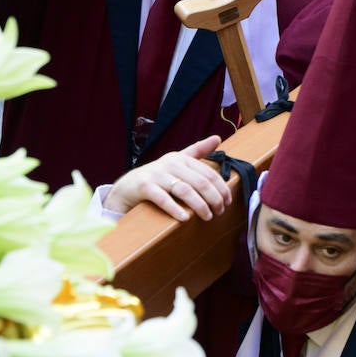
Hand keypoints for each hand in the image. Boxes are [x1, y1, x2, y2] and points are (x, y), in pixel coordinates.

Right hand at [103, 136, 231, 220]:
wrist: (127, 186)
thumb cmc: (158, 176)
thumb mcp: (177, 161)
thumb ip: (197, 151)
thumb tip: (218, 138)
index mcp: (182, 159)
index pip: (209, 174)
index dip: (222, 189)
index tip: (228, 201)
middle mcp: (171, 164)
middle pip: (200, 183)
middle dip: (214, 199)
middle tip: (220, 212)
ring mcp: (157, 175)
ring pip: (185, 191)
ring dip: (200, 206)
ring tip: (208, 216)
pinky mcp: (145, 187)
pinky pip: (163, 199)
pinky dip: (175, 209)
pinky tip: (185, 218)